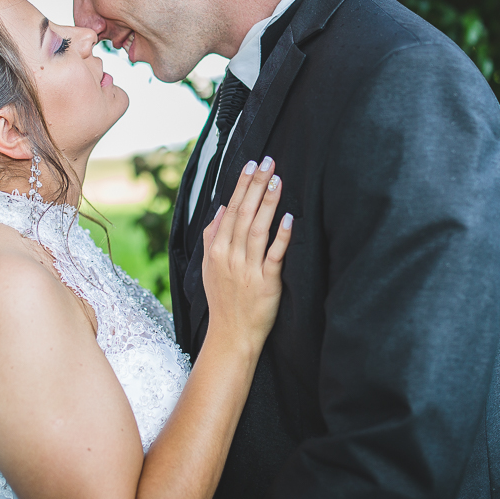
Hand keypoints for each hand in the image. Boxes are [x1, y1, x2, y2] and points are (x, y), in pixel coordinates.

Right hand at [201, 156, 291, 355]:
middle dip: (257, 185)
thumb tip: (221, 208)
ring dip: (269, 203)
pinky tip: (290, 218)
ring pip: (258, 229)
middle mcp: (230, 256)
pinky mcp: (266, 284)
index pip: (230, 209)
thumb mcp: (209, 268)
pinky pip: (274, 256)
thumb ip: (212, 236)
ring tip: (278, 180)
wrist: (231, 336)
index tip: (252, 164)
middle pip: (244, 214)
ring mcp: (248, 270)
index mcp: (217, 250)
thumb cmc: (223, 300)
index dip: (242, 185)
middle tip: (269, 161)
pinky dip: (282, 236)